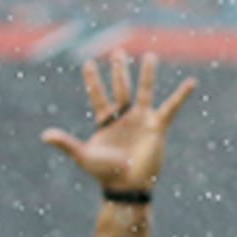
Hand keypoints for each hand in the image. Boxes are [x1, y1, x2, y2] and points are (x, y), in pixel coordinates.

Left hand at [41, 52, 196, 191]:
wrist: (128, 185)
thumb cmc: (105, 173)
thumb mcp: (83, 156)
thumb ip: (66, 143)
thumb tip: (45, 135)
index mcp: (106, 121)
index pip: (98, 96)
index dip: (93, 80)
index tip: (88, 63)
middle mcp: (124, 117)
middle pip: (121, 87)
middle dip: (119, 70)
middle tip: (118, 51)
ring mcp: (142, 119)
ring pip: (144, 91)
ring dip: (147, 74)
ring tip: (150, 56)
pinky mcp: (158, 126)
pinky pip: (172, 107)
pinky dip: (182, 95)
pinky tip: (191, 82)